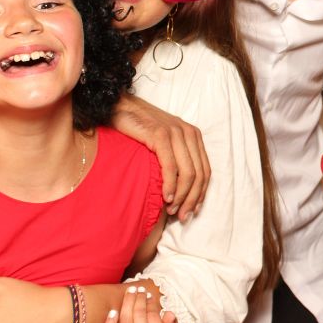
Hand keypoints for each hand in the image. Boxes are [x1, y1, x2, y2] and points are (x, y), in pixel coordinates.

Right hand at [112, 93, 210, 220]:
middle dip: (193, 199)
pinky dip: (170, 185)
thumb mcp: (161, 142)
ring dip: (182, 196)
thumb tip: (176, 190)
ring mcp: (176, 133)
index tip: (193, 211)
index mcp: (193, 136)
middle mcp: (188, 133)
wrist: (117, 105)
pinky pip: (171, 166)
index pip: (205, 170)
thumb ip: (173, 158)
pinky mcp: (160, 135)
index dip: (201, 194)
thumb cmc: (136, 128)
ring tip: (173, 211)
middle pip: (200, 174)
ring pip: (189, 173)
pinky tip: (165, 197)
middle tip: (183, 217)